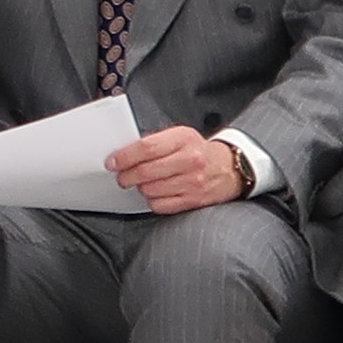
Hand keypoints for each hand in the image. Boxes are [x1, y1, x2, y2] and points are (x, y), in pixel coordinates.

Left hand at [106, 127, 249, 215]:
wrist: (230, 168)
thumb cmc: (197, 151)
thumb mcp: (179, 137)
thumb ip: (154, 143)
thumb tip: (122, 154)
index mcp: (184, 138)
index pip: (146, 147)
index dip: (124, 157)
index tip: (112, 162)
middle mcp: (191, 160)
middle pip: (146, 171)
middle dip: (126, 176)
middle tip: (122, 177)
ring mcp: (193, 181)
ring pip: (150, 190)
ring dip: (141, 188)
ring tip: (144, 183)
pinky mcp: (194, 200)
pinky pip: (160, 205)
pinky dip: (153, 200)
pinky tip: (157, 192)